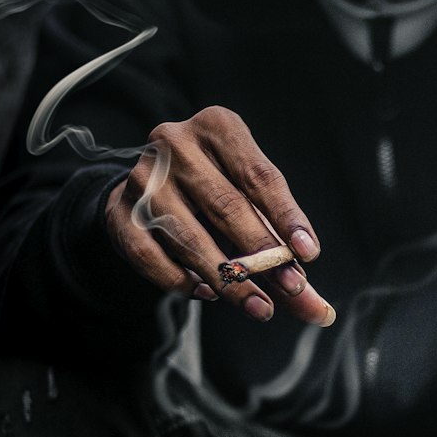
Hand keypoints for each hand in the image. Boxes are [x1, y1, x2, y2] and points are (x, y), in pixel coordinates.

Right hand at [105, 106, 335, 326]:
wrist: (148, 186)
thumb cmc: (216, 191)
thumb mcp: (252, 203)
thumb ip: (284, 249)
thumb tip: (318, 309)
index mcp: (218, 127)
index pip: (259, 175)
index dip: (286, 216)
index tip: (309, 254)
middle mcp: (176, 143)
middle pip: (225, 205)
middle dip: (262, 255)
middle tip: (292, 288)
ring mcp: (141, 176)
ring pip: (187, 235)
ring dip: (227, 278)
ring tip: (258, 306)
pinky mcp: (118, 210)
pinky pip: (150, 255)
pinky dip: (180, 280)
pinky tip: (207, 293)